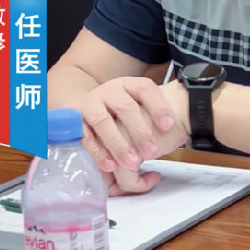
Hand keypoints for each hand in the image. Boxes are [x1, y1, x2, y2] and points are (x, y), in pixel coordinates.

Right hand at [81, 76, 188, 194]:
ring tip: (133, 163)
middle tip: (152, 152)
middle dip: (139, 130)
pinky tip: (110, 165)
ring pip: (103, 121)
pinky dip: (98, 151)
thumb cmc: (122, 114)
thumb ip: (155, 114)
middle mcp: (109, 91)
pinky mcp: (75, 122)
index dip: (158, 105)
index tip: (168, 125)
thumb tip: (175, 128)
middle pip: (125, 106)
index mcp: (128, 85)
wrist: (86, 107)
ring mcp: (90, 104)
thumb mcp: (139, 107)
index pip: (145, 88)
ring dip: (118, 143)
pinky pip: (85, 136)